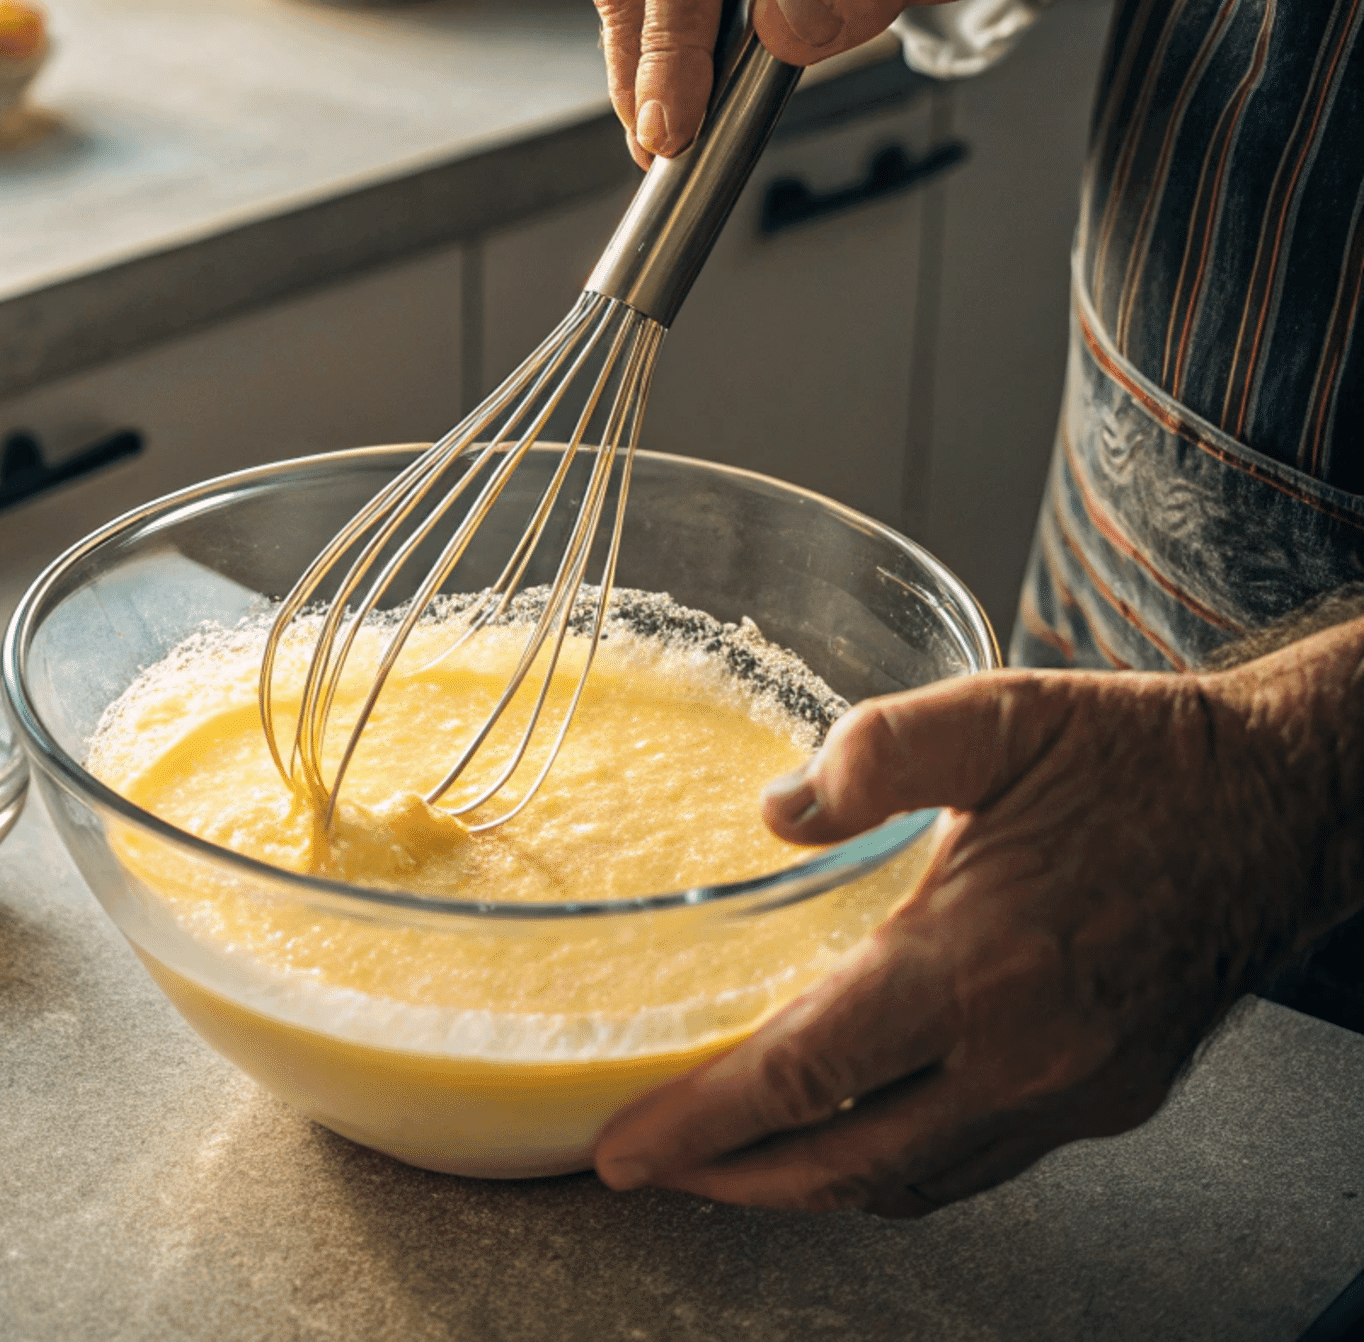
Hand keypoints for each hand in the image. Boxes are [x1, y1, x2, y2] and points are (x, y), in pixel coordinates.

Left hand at [591, 640, 1359, 1216]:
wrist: (1278, 808)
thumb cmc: (1141, 759)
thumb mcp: (999, 716)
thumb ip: (876, 755)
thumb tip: (775, 813)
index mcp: (983, 963)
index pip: (810, 1075)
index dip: (704, 1119)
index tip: (624, 1144)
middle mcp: (1026, 1056)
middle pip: (847, 1165)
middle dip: (733, 1182)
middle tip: (646, 1171)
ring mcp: (1072, 1094)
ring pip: (913, 1183)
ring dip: (809, 1187)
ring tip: (730, 1165)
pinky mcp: (1105, 1100)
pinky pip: (975, 1164)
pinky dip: (893, 1169)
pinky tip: (854, 1136)